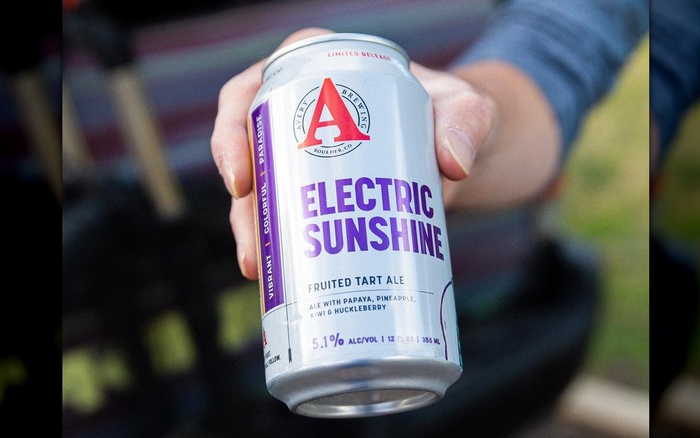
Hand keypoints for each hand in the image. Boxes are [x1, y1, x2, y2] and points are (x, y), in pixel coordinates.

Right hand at [211, 28, 559, 278]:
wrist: (463, 149)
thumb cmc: (455, 115)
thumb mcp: (465, 110)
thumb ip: (468, 122)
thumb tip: (453, 165)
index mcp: (318, 73)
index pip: (252, 92)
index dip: (232, 134)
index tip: (242, 181)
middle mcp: (302, 115)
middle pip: (250, 154)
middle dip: (243, 204)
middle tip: (255, 247)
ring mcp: (308, 158)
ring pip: (262, 193)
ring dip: (253, 232)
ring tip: (260, 270)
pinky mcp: (320, 194)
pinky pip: (287, 217)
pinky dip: (279, 246)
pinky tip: (277, 278)